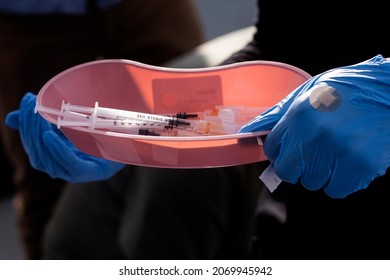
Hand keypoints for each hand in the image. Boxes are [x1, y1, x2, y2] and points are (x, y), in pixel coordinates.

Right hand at [6, 92, 124, 182]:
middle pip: (39, 153)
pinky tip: (50, 136)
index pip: (35, 148)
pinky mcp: (92, 172)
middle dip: (31, 129)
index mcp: (61, 157)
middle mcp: (66, 168)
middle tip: (31, 107)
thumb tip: (11, 119)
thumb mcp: (73, 121)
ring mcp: (78, 172)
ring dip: (40, 137)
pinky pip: (69, 165)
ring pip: (48, 160)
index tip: (26, 104)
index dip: (26, 128)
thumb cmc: (103, 129)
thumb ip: (45, 120)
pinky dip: (57, 151)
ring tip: (39, 118)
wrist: (133, 137)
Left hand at [239, 55, 389, 197]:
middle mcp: (316, 136)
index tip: (290, 147)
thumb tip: (248, 130)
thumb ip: (278, 114)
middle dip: (296, 166)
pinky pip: (337, 190)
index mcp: (300, 115)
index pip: (273, 149)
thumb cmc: (349, 89)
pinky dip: (341, 180)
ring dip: (320, 173)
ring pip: (313, 183)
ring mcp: (339, 153)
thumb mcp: (309, 91)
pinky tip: (349, 160)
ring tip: (336, 151)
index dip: (280, 150)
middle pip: (288, 172)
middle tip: (312, 153)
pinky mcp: (362, 167)